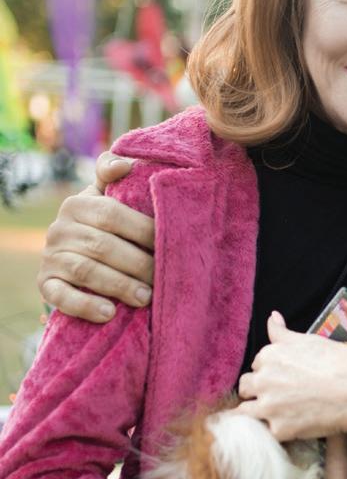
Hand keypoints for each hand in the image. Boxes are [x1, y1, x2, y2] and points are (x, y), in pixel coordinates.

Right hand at [37, 152, 155, 322]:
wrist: (73, 252)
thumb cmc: (104, 222)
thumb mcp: (107, 196)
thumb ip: (113, 175)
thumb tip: (126, 164)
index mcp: (78, 203)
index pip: (113, 214)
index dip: (143, 230)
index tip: (170, 243)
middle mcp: (59, 229)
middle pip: (102, 246)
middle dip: (137, 263)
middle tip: (162, 277)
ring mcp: (50, 257)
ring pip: (86, 271)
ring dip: (119, 285)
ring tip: (145, 297)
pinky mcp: (45, 284)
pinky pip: (62, 297)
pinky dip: (85, 306)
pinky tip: (109, 314)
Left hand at [237, 312, 346, 463]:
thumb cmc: (341, 363)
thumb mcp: (311, 341)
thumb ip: (283, 333)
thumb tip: (272, 317)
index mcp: (270, 355)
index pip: (257, 365)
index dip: (270, 372)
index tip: (286, 377)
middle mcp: (264, 379)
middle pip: (245, 386)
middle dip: (258, 391)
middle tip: (282, 396)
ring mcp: (269, 405)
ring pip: (244, 411)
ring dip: (257, 412)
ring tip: (278, 414)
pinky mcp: (278, 429)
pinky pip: (265, 431)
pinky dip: (276, 430)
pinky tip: (291, 425)